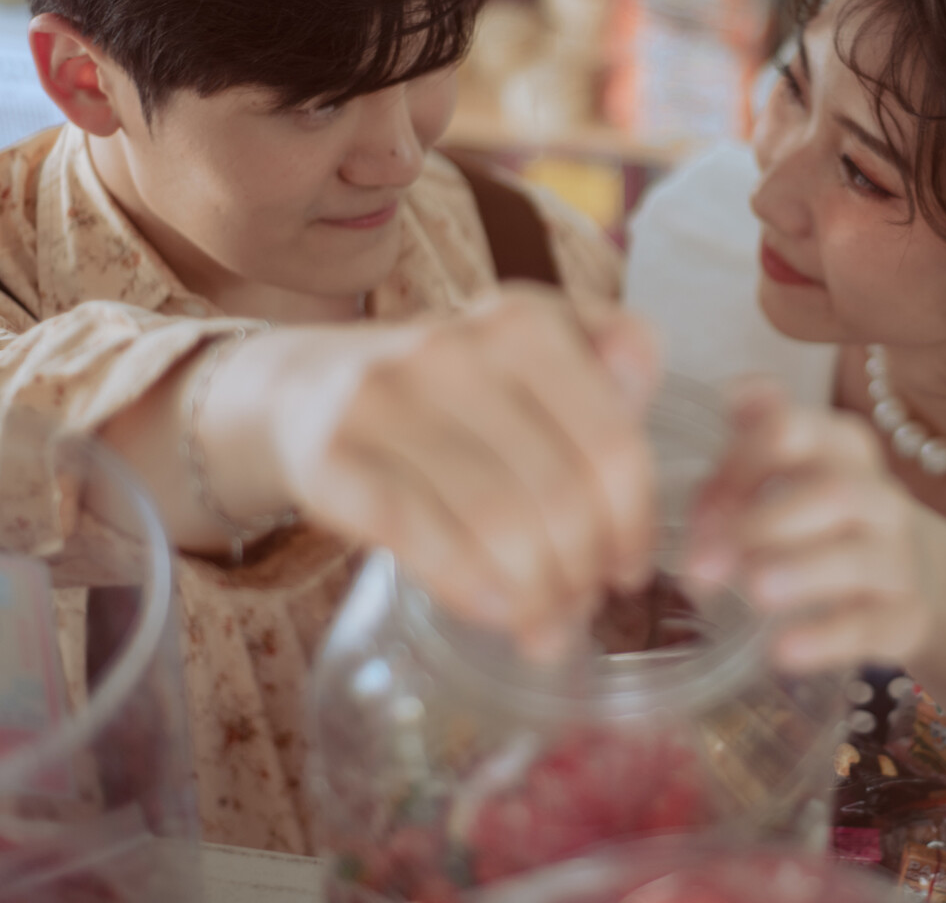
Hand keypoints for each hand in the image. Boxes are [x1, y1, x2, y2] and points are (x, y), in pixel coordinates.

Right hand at [204, 286, 661, 658]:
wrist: (304, 387)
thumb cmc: (448, 388)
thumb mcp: (535, 353)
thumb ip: (609, 362)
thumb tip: (640, 398)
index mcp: (524, 320)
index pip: (613, 444)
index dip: (633, 525)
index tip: (628, 569)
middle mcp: (456, 347)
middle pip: (559, 493)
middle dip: (583, 571)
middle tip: (580, 607)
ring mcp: (386, 399)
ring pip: (498, 524)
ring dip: (535, 595)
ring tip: (544, 624)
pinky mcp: (331, 457)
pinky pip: (420, 538)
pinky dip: (471, 589)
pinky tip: (494, 612)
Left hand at [684, 381, 943, 672]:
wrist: (899, 578)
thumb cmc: (814, 520)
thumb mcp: (778, 482)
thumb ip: (732, 472)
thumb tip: (694, 470)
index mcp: (840, 448)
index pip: (795, 430)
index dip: (741, 462)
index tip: (699, 508)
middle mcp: (877, 496)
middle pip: (834, 493)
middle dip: (762, 524)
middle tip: (702, 565)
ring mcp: (895, 557)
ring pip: (857, 558)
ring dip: (801, 572)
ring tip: (753, 592)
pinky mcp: (903, 616)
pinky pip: (870, 625)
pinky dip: (826, 638)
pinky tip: (782, 651)